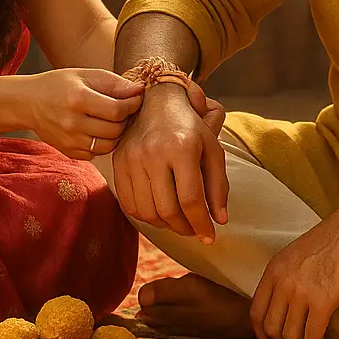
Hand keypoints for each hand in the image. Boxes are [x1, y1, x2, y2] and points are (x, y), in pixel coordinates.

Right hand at [21, 69, 143, 159]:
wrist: (28, 103)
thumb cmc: (59, 84)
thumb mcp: (85, 75)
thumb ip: (114, 82)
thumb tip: (140, 89)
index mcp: (78, 99)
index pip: (117, 110)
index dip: (132, 104)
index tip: (137, 97)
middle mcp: (72, 123)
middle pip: (115, 129)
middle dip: (126, 118)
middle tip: (125, 107)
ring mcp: (70, 141)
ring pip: (110, 144)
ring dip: (117, 132)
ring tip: (113, 118)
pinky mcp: (69, 152)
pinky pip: (97, 153)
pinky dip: (104, 142)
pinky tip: (99, 129)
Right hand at [111, 81, 228, 242]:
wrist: (156, 101)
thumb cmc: (190, 127)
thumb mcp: (213, 149)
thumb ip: (218, 186)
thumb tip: (219, 221)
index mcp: (182, 148)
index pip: (190, 199)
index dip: (201, 224)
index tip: (209, 237)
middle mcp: (154, 153)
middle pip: (167, 210)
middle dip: (184, 228)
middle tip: (194, 230)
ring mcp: (132, 158)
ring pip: (147, 211)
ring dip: (165, 226)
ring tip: (178, 222)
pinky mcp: (118, 162)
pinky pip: (129, 204)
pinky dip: (146, 216)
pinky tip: (159, 213)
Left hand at [250, 210, 338, 338]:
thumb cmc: (331, 240)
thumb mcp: (296, 255)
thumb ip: (286, 277)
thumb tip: (286, 304)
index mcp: (274, 270)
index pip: (256, 311)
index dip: (261, 333)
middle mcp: (282, 282)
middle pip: (271, 328)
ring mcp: (301, 292)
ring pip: (290, 336)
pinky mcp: (323, 301)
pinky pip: (312, 335)